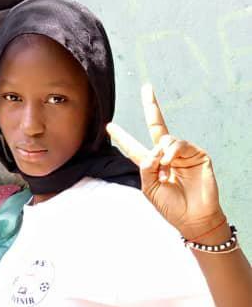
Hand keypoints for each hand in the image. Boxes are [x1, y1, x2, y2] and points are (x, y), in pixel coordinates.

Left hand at [106, 85, 226, 239]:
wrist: (193, 219)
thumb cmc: (172, 208)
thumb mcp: (150, 190)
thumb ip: (145, 169)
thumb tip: (154, 150)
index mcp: (152, 165)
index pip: (134, 147)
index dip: (122, 137)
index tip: (110, 126)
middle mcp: (166, 155)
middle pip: (156, 126)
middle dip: (151, 106)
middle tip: (146, 88)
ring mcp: (182, 154)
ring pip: (166, 139)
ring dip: (162, 152)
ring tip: (165, 169)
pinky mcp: (196, 155)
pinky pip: (180, 144)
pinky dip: (173, 152)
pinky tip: (171, 162)